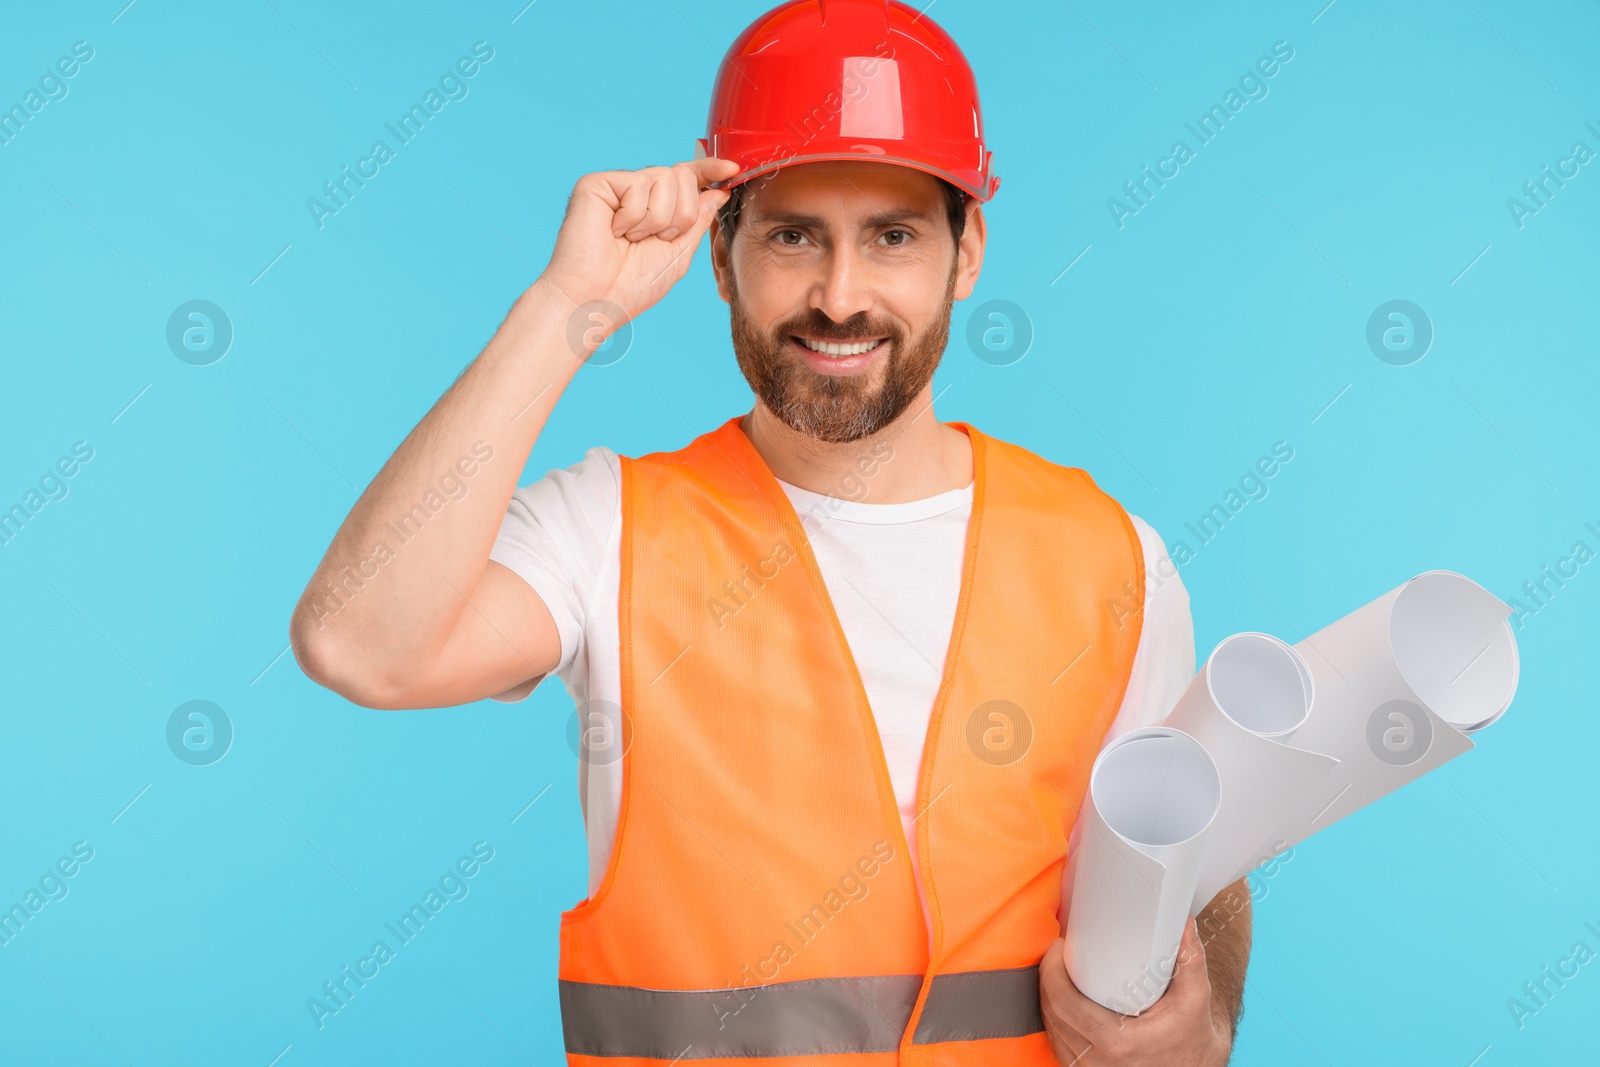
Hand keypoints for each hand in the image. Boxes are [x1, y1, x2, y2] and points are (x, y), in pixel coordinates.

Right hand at [540, 157, 740, 328]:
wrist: (596, 300)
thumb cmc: (631, 286)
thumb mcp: (678, 253)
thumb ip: (699, 220)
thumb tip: (719, 189)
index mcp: (656, 208)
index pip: (687, 179)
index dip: (709, 170)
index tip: (733, 168)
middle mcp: (637, 192)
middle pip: (683, 176)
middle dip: (682, 214)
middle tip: (657, 239)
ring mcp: (617, 186)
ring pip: (665, 178)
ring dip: (657, 220)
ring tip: (632, 239)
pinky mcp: (597, 183)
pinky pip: (637, 184)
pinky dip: (633, 217)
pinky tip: (614, 232)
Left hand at [1040, 918, 1232, 1066]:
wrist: (1194, 1066)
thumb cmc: (1191, 1034)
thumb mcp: (1195, 998)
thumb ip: (1191, 960)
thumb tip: (1183, 923)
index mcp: (1117, 1042)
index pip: (1064, 1004)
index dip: (1052, 972)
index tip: (1058, 947)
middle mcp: (1099, 1061)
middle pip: (1052, 1013)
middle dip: (1047, 978)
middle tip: (1057, 953)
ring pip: (1052, 1030)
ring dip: (1048, 998)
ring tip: (1056, 971)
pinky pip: (1059, 1044)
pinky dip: (1056, 1020)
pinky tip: (1059, 999)